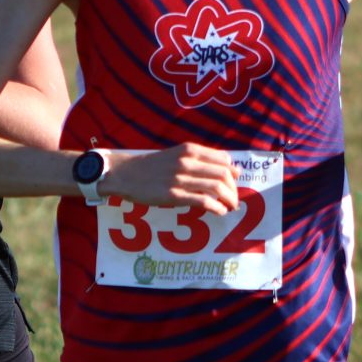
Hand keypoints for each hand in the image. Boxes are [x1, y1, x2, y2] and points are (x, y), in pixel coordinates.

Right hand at [100, 144, 238, 214]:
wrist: (125, 174)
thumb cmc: (153, 166)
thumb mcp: (176, 154)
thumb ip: (200, 159)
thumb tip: (230, 167)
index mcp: (189, 150)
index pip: (223, 160)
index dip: (234, 173)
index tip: (235, 183)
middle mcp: (186, 162)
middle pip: (223, 174)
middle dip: (234, 189)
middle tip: (234, 199)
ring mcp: (180, 179)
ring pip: (216, 187)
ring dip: (229, 199)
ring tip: (230, 207)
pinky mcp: (173, 196)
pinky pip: (203, 201)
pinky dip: (216, 207)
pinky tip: (219, 211)